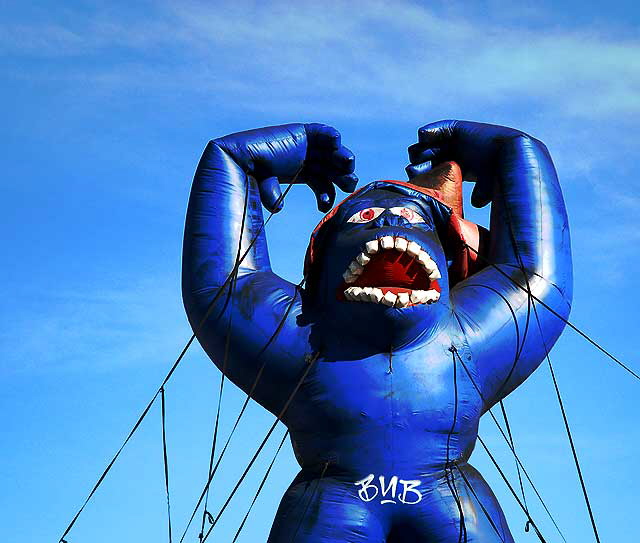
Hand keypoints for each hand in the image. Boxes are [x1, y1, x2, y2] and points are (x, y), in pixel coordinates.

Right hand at [214, 123, 357, 212]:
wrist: (236, 156)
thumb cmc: (248, 176)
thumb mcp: (266, 189)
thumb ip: (272, 195)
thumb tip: (278, 207)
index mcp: (303, 173)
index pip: (323, 184)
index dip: (327, 194)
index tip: (325, 205)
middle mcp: (307, 159)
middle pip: (332, 168)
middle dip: (342, 177)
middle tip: (349, 184)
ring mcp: (305, 145)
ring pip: (331, 152)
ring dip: (342, 157)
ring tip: (348, 163)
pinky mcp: (301, 132)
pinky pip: (320, 132)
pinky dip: (330, 135)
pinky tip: (336, 142)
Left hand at [406, 120, 532, 206]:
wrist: (513, 155)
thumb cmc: (502, 175)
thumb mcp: (487, 189)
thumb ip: (480, 195)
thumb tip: (476, 203)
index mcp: (462, 168)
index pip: (436, 171)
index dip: (425, 175)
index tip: (418, 181)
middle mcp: (458, 153)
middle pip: (430, 158)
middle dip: (420, 164)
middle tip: (415, 170)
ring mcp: (457, 140)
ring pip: (430, 145)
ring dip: (422, 150)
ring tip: (420, 156)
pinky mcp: (458, 128)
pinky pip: (436, 129)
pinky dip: (428, 134)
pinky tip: (426, 140)